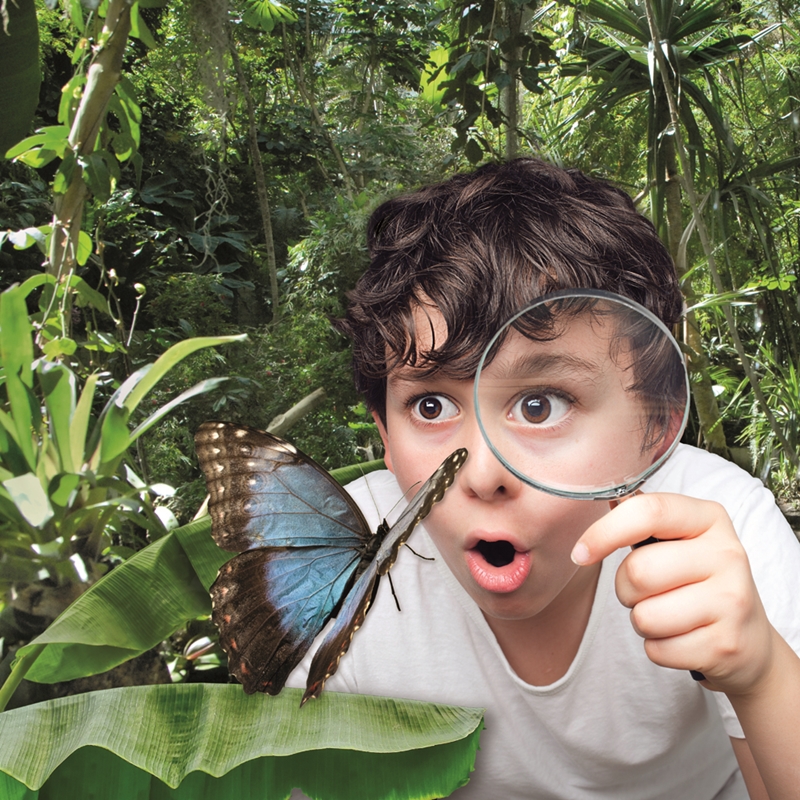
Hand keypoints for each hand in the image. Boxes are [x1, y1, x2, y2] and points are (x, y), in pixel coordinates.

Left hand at [570, 492, 778, 697]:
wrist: (748, 638)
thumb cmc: (696, 580)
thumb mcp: (680, 539)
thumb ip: (643, 519)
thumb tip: (603, 496)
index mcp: (709, 518)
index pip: (648, 512)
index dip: (604, 532)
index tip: (580, 553)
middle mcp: (727, 554)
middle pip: (637, 571)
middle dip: (626, 589)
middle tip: (646, 592)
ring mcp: (732, 601)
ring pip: (644, 616)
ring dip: (642, 621)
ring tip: (668, 614)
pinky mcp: (726, 645)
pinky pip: (657, 650)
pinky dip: (658, 648)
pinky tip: (683, 637)